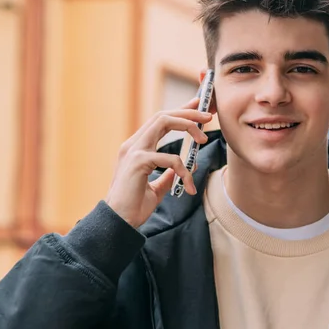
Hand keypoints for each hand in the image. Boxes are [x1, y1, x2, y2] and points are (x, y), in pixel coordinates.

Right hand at [104, 97, 212, 227]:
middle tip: (209, 115)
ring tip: (204, 138)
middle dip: (188, 111)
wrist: (119, 223)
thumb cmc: (134, 207)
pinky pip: (170, 159)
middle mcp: (133, 144)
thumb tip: (188, 166)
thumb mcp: (156, 188)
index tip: (199, 105)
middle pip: (163, 115)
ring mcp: (134, 150)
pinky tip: (189, 186)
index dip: (180, 111)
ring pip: (164, 122)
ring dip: (188, 126)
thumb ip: (169, 175)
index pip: (160, 121)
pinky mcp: (138, 161)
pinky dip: (184, 170)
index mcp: (136, 148)